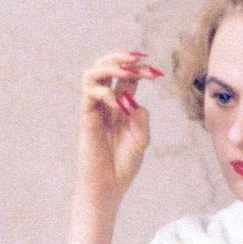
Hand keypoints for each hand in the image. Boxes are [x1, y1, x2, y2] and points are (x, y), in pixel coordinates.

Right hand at [76, 51, 163, 209]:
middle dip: (122, 58)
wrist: (109, 185)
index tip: (156, 71)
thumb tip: (132, 99)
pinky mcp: (86, 117)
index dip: (140, 69)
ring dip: (111, 66)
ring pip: (92, 73)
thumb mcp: (141, 140)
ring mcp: (94, 108)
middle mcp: (106, 103)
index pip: (127, 78)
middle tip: (140, 60)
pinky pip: (89, 93)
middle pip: (106, 67)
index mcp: (121, 106)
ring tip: (129, 72)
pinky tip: (119, 105)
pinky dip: (105, 92)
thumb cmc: (123, 165)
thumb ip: (141, 118)